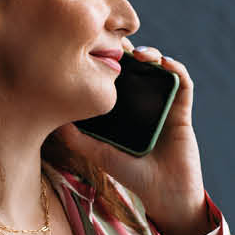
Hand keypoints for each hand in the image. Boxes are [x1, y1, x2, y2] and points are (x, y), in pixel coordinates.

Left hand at [56, 44, 211, 233]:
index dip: (107, 58)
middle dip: (128, 50)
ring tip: (139, 54)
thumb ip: (76, 138)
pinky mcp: (183, 110)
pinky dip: (177, 70)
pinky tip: (164, 64)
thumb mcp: (98, 153)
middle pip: (136, 67)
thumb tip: (51, 117)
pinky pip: (183, 84)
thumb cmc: (131, 174)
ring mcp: (164, 104)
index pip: (115, 76)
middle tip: (116, 42)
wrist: (164, 193)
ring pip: (159, 69)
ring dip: (152, 55)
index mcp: (123, 108)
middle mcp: (143, 102)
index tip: (95, 47)